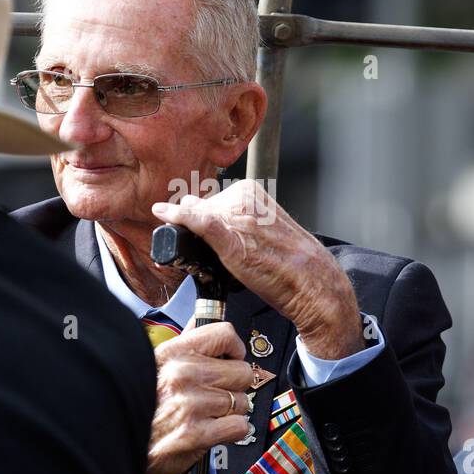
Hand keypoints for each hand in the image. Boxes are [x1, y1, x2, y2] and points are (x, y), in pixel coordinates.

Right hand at [147, 321, 254, 473]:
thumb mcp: (155, 365)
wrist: (118, 445)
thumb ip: (183, 343)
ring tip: (207, 415)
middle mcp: (184, 375)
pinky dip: (231, 431)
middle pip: (242, 371)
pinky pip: (239, 426)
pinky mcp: (196, 433)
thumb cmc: (139, 407)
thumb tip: (200, 321)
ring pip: (242, 401)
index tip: (231, 358)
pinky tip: (212, 430)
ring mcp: (191, 404)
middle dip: (234, 386)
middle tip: (216, 395)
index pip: (224, 334)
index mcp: (174, 354)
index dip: (234, 348)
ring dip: (230, 412)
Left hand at [151, 180, 364, 359]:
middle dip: (194, 227)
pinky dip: (179, 217)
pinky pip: (197, 220)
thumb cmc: (288, 261)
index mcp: (250, 192)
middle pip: (200, 210)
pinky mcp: (230, 236)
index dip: (199, 220)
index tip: (195, 233)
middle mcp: (241, 198)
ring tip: (212, 259)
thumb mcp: (261, 229)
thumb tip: (191, 206)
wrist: (310, 282)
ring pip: (195, 217)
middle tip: (210, 252)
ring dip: (186, 232)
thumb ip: (232, 217)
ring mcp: (235, 216)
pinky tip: (164, 214)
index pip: (210, 202)